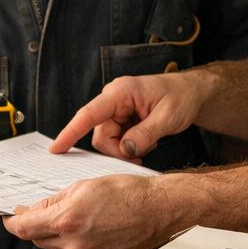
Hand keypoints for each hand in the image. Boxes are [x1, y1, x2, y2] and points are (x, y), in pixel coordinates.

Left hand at [2, 174, 174, 248]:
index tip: (9, 217)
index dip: (11, 222)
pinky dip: (70, 246)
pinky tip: (84, 232)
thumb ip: (51, 201)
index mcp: (67, 220)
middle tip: (44, 213)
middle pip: (37, 239)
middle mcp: (74, 245)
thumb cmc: (128, 194)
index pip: (23, 228)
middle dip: (36, 226)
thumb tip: (31, 210)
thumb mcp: (82, 186)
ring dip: (53, 236)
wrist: (157, 211)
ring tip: (74, 219)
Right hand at [50, 71, 205, 161]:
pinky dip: (130, 146)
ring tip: (149, 145)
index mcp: (120, 93)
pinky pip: (117, 140)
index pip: (88, 115)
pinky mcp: (121, 119)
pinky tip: (146, 142)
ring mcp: (116, 110)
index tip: (55, 149)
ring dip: (126, 149)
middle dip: (118, 150)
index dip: (70, 133)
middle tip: (142, 155)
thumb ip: (146, 134)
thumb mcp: (168, 117)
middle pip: (100, 135)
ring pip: (108, 141)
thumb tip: (126, 151)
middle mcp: (113, 100)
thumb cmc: (182, 97)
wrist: (192, 93)